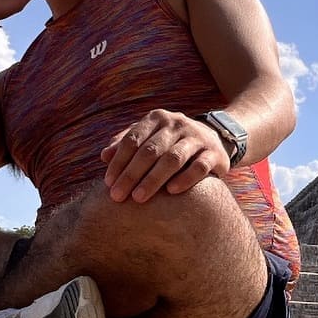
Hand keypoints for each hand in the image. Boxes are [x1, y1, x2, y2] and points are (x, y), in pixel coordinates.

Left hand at [100, 109, 227, 202]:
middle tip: (117, 196)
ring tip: (138, 198)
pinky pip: (199, 167)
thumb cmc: (171, 143)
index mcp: (156, 119)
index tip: (108, 184)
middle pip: (150, 150)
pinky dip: (185, 179)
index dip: (119, 162)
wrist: (214, 140)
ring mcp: (197, 137)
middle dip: (131, 174)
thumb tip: (104, 156)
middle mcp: (176, 124)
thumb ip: (127, 144)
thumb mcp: (149, 138)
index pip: (133, 140)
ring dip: (153, 179)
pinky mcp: (214, 153)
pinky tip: (171, 192)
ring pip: (172, 158)